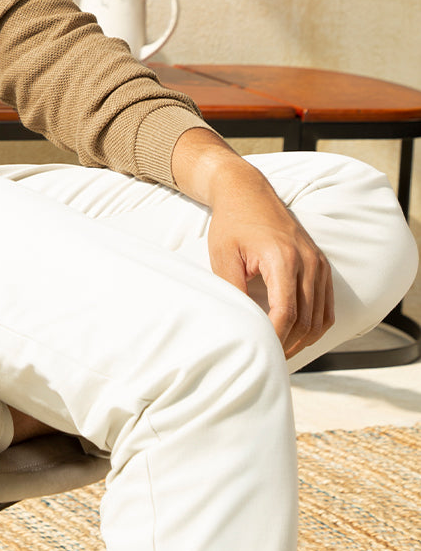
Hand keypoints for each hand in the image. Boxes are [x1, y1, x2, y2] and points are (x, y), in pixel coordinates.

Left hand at [172, 128, 334, 358]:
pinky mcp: (321, 265)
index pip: (285, 313)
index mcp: (282, 258)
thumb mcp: (223, 255)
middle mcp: (307, 261)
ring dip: (303, 340)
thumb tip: (241, 325)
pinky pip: (326, 306)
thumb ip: (232, 290)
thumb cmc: (232, 222)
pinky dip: (315, 326)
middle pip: (305, 320)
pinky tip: (297, 335)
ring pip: (320, 318)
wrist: (247, 191)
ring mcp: (318, 263)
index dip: (274, 338)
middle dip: (288, 345)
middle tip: (268, 358)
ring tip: (281, 351)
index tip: (260, 350)